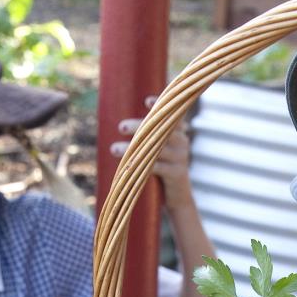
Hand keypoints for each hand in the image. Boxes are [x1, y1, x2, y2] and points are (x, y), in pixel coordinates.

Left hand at [114, 95, 193, 210]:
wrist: (177, 197)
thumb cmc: (162, 168)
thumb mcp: (158, 149)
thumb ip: (149, 135)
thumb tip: (121, 124)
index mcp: (178, 132)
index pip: (171, 113)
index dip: (160, 105)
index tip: (146, 100)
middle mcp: (183, 141)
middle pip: (161, 129)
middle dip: (139, 126)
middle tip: (121, 127)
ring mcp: (181, 157)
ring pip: (156, 148)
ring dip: (132, 148)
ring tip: (113, 149)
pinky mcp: (177, 173)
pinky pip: (157, 167)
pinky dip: (140, 165)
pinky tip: (125, 166)